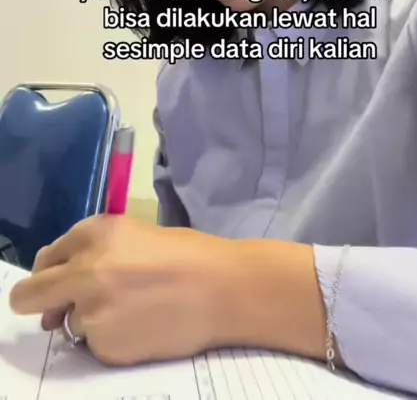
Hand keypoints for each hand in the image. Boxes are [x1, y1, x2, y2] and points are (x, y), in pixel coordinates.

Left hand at [9, 215, 238, 364]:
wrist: (222, 289)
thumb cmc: (186, 254)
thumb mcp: (133, 233)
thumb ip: (92, 252)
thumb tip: (59, 283)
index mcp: (93, 233)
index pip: (45, 258)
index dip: (53, 271)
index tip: (60, 279)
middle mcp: (84, 271)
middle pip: (30, 295)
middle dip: (39, 302)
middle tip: (55, 308)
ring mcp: (92, 312)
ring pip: (68, 323)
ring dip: (88, 319)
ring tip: (130, 310)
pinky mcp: (106, 346)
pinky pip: (94, 345)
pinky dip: (110, 339)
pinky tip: (141, 325)